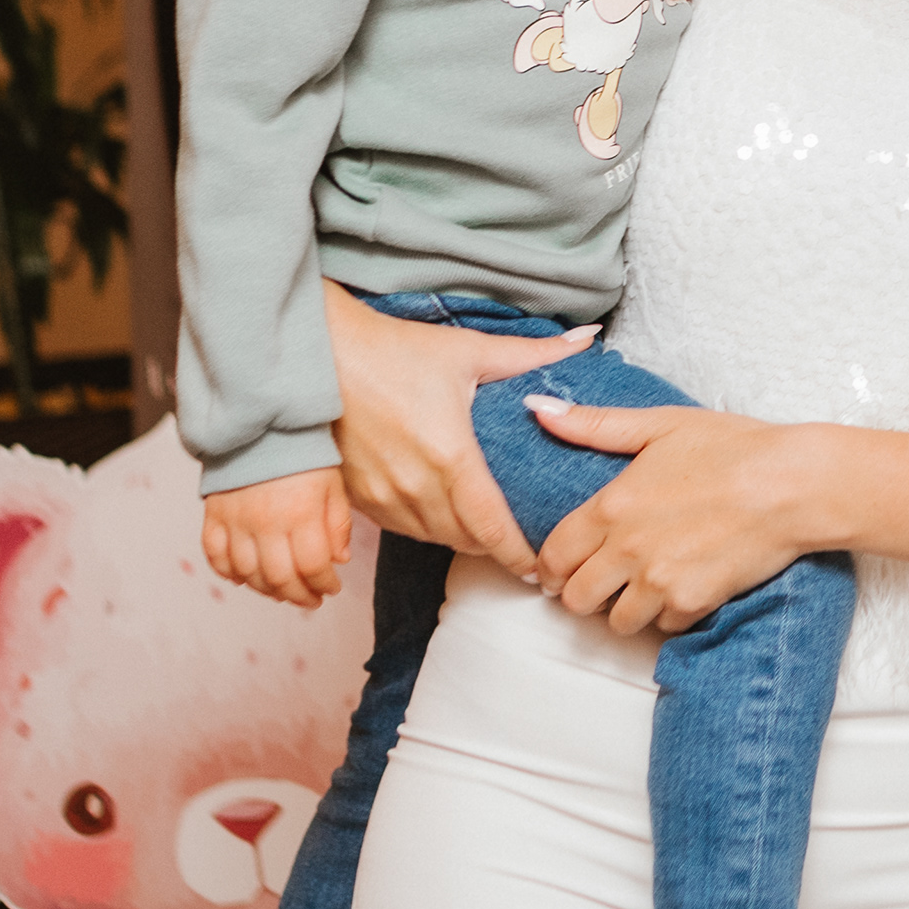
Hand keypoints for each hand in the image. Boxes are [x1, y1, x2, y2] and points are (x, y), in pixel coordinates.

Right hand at [203, 468, 357, 607]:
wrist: (262, 422)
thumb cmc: (303, 453)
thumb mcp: (333, 485)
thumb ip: (337, 524)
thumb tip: (339, 560)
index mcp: (301, 514)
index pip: (312, 567)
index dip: (324, 585)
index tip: (332, 588)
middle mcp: (266, 522)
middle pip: (279, 578)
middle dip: (299, 596)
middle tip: (311, 599)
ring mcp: (236, 520)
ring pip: (247, 574)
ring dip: (267, 590)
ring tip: (283, 591)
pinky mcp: (214, 515)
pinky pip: (215, 555)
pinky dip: (228, 573)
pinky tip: (244, 578)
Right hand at [321, 282, 590, 567]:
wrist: (321, 357)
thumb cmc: (394, 350)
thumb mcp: (469, 350)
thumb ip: (532, 354)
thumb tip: (587, 339)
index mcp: (450, 459)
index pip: (493, 529)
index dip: (519, 556)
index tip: (540, 570)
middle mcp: (415, 488)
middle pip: (466, 540)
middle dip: (495, 547)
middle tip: (520, 545)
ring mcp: (382, 497)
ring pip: (433, 538)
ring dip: (460, 537)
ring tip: (484, 530)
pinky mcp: (357, 498)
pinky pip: (401, 529)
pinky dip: (426, 527)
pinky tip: (440, 511)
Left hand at [527, 396, 824, 636]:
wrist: (794, 485)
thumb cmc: (735, 448)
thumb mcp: (663, 424)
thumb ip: (595, 424)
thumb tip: (538, 409)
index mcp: (613, 506)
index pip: (554, 555)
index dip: (550, 567)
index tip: (561, 568)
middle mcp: (628, 550)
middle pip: (576, 598)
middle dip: (582, 592)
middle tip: (599, 581)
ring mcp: (660, 581)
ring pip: (616, 622)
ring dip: (625, 608)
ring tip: (642, 588)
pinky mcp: (694, 603)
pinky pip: (663, 627)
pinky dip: (668, 614)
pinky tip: (681, 588)